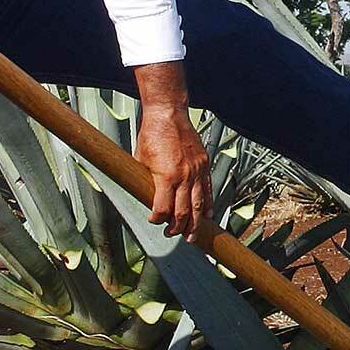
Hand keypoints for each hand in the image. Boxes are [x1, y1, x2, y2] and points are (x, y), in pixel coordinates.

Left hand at [131, 63, 209, 238]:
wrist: (168, 114)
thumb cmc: (152, 134)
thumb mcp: (141, 161)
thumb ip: (145, 181)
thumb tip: (145, 197)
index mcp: (166, 176)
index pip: (163, 209)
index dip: (157, 219)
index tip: (154, 221)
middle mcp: (184, 176)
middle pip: (183, 212)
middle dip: (178, 228)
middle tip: (173, 235)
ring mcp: (197, 171)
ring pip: (199, 205)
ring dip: (195, 223)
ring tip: (192, 235)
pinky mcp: (204, 165)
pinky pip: (208, 190)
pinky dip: (208, 205)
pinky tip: (206, 215)